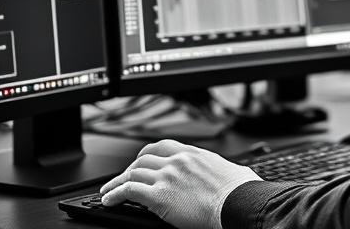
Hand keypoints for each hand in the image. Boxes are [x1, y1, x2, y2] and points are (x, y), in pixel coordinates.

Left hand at [100, 139, 261, 228]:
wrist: (238, 203)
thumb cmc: (240, 191)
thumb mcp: (230, 170)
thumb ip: (217, 169)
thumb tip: (227, 174)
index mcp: (194, 154)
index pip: (162, 146)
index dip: (146, 155)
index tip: (140, 162)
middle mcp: (178, 161)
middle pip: (144, 158)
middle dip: (130, 169)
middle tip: (121, 179)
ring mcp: (167, 176)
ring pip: (133, 173)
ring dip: (118, 182)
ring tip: (109, 191)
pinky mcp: (159, 195)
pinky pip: (129, 190)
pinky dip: (115, 194)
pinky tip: (109, 200)